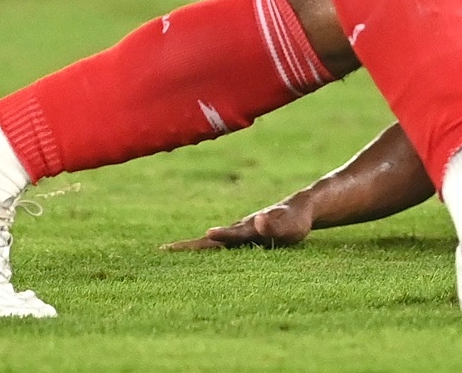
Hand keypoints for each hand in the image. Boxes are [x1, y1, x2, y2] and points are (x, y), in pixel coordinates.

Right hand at [163, 202, 312, 250]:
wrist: (300, 209)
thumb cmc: (296, 221)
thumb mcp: (291, 226)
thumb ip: (275, 224)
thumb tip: (259, 221)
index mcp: (248, 229)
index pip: (227, 237)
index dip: (215, 238)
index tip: (199, 237)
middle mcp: (238, 230)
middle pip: (208, 241)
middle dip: (186, 246)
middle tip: (162, 251)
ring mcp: (237, 233)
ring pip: (210, 242)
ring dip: (190, 247)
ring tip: (167, 251)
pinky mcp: (240, 238)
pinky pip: (218, 245)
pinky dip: (200, 248)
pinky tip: (193, 252)